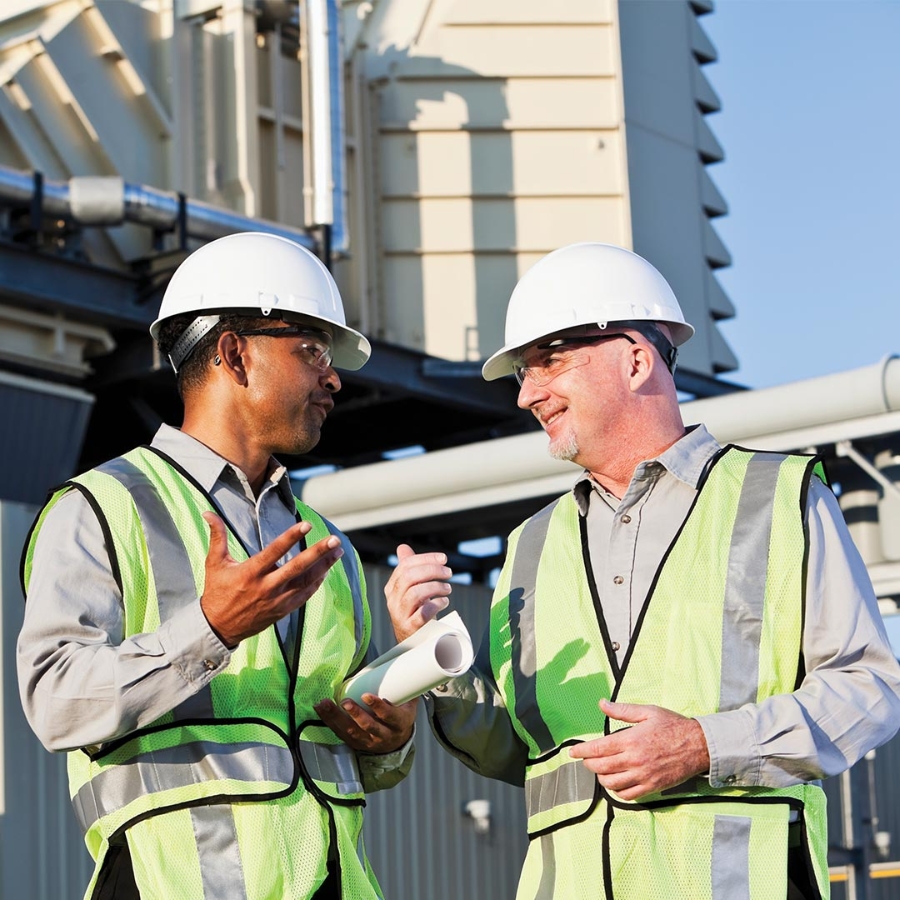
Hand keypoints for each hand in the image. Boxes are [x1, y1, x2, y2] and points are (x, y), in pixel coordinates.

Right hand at [200, 512, 343, 646]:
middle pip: (297, 568)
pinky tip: (327, 570)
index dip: (291, 537)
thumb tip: (208, 513)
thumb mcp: (214, 563)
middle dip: (318, 553)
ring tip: (338, 551)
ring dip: (324, 566)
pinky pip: (304, 595)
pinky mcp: (282, 610)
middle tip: (335, 540)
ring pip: (306, 582)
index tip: (307, 525)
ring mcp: (277, 600)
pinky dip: (317, 583)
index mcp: (250, 572)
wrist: (219, 627)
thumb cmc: (217, 591)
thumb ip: (217, 536)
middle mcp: (266, 587)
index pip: (274, 552)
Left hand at [314, 694, 416, 753]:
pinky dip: (329, 721)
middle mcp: (384, 735)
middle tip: (345, 702)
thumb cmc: (400, 717)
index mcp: (399, 723)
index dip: (378, 707)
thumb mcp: (409, 704)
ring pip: (351, 731)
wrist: (396, 742)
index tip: (367, 696)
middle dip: (355, 714)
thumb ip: (405, 687)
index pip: (389, 716)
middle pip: (368, 726)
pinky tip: (321, 709)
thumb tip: (401, 661)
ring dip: (336, 718)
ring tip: (326, 704)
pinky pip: (340, 733)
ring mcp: (368, 741)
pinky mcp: (355, 743)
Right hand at [384, 543, 452, 642]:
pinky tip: (444, 601)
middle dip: (432, 570)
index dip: (426, 559)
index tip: (444, 559)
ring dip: (436, 587)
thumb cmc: (414, 611)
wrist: (413, 641)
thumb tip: (402, 547)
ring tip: (448, 588)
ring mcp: (400, 615)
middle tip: (448, 572)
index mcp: (392, 587)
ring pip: (415, 594)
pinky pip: (422, 614)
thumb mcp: (410, 589)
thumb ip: (407, 568)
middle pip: (409, 577)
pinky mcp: (410, 628)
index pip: (406, 565)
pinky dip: (435, 604)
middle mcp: (392, 600)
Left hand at [569, 699, 710, 800]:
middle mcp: (635, 760)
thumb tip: (602, 704)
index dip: (581, 751)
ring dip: (601, 777)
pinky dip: (617, 790)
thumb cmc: (673, 726)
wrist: (698, 745)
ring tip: (600, 769)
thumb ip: (622, 710)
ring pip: (612, 783)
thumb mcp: (647, 712)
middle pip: (601, 767)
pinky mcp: (652, 787)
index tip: (572, 752)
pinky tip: (616, 781)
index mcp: (631, 740)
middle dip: (588, 764)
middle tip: (585, 759)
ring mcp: (643, 776)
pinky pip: (628, 795)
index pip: (598, 749)